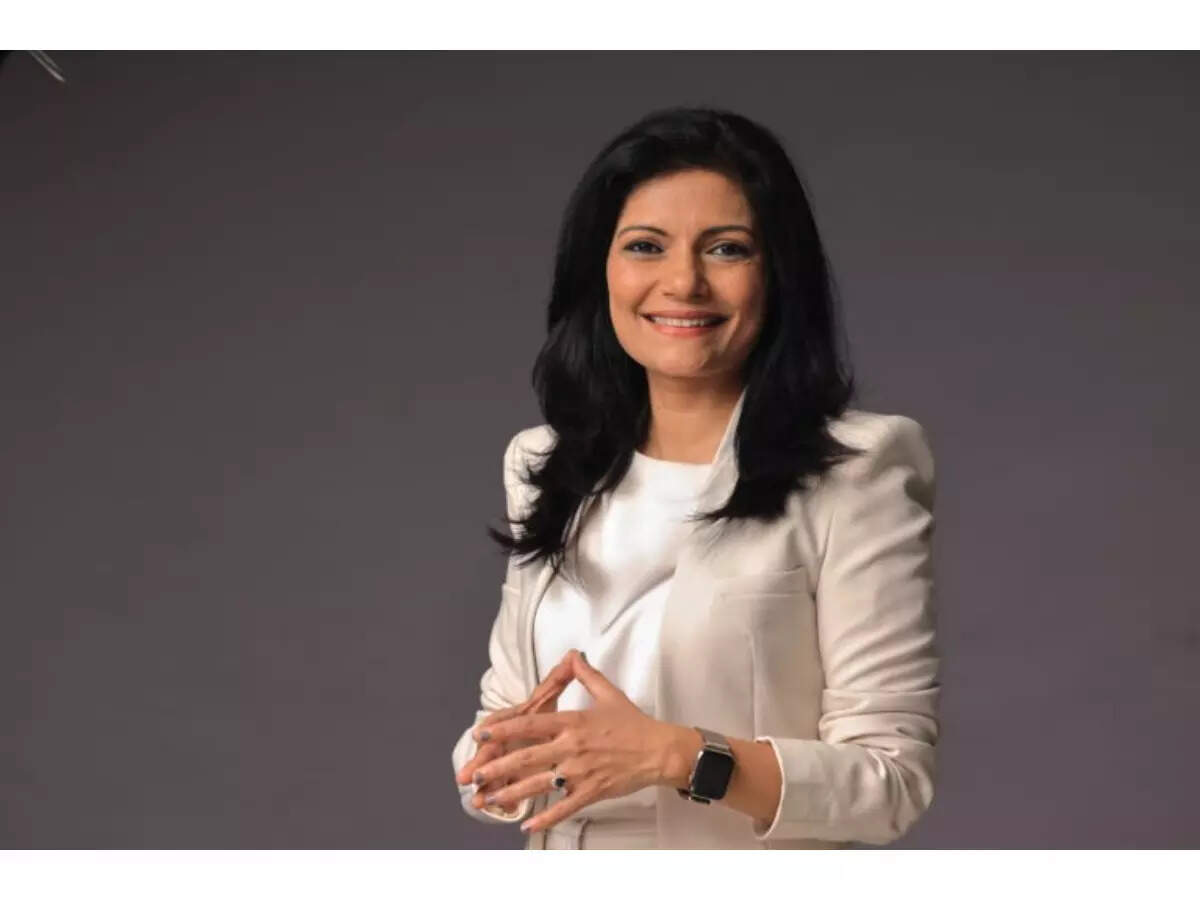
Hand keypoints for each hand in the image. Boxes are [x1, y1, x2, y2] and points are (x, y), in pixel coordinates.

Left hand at [466, 648, 680, 832]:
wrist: (658, 751)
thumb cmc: (633, 724)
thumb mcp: (609, 693)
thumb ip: (587, 675)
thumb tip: (574, 654)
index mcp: (573, 722)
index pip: (531, 725)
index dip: (503, 729)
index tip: (481, 734)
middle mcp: (572, 747)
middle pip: (527, 758)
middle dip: (497, 768)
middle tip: (474, 776)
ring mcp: (580, 772)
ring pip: (539, 784)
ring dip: (511, 793)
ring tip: (488, 800)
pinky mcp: (591, 792)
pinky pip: (563, 808)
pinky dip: (544, 818)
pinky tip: (526, 825)